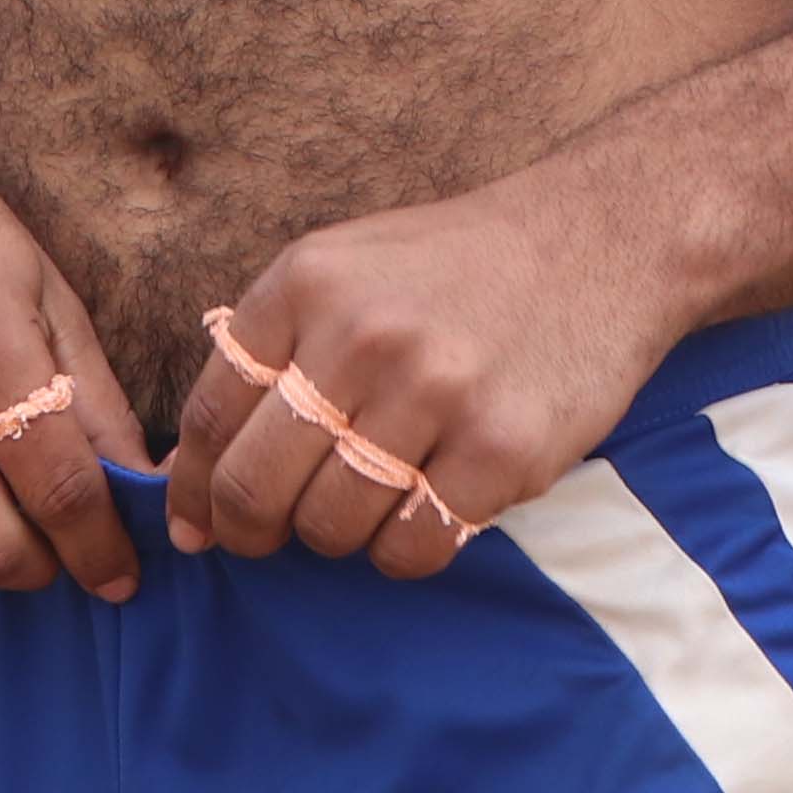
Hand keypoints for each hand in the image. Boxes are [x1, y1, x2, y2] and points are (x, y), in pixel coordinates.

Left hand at [170, 178, 687, 579]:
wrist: (600, 241)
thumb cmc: (459, 267)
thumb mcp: (347, 269)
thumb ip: (270, 354)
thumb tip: (191, 482)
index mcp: (308, 283)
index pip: (212, 413)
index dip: (195, 486)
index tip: (198, 523)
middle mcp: (362, 335)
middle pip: (256, 486)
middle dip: (250, 530)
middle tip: (268, 538)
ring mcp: (435, 394)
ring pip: (330, 527)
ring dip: (337, 535)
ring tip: (370, 498)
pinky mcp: (501, 451)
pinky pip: (411, 548)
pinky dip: (402, 551)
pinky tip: (423, 510)